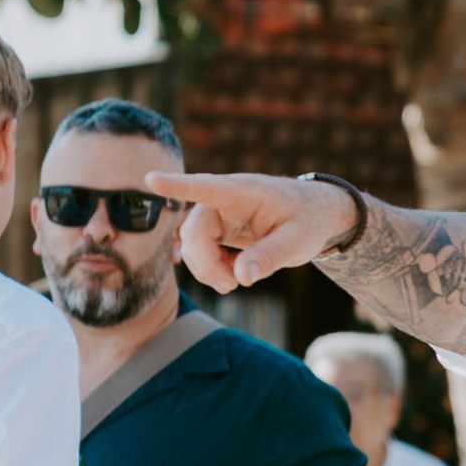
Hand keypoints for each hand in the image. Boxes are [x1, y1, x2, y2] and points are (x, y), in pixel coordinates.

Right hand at [143, 170, 360, 292]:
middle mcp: (224, 199)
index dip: (177, 187)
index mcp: (243, 192)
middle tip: (232, 286)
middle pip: (195, 230)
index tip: (150, 179)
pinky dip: (210, 267)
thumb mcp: (297, 242)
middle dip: (206, 263)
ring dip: (208, 269)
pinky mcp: (218, 228)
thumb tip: (241, 279)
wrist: (314, 214)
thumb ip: (269, 258)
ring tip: (236, 282)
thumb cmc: (308, 221)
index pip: (205, 187)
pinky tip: (227, 277)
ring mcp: (219, 214)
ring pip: (192, 243)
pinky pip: (200, 249)